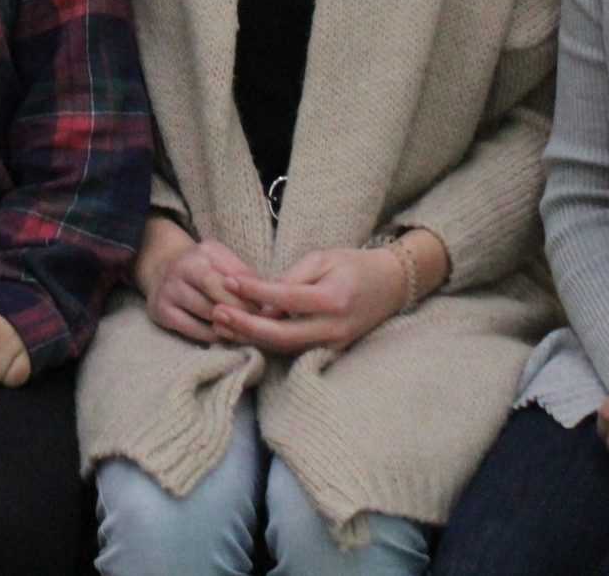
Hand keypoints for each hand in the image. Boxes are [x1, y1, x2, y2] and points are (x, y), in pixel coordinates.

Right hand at [140, 229, 270, 345]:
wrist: (162, 273)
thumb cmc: (206, 272)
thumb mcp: (225, 264)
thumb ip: (246, 278)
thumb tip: (271, 302)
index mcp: (206, 251)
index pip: (235, 273)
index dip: (253, 294)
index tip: (268, 311)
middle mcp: (184, 265)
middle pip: (215, 287)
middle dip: (240, 309)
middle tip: (258, 326)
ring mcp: (170, 288)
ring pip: (205, 310)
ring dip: (229, 326)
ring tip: (246, 335)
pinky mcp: (161, 310)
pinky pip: (191, 328)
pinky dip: (211, 336)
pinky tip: (223, 337)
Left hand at [207, 247, 406, 356]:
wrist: (391, 286)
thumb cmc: (354, 265)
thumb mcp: (323, 258)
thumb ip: (292, 278)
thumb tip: (260, 297)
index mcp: (333, 299)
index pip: (286, 299)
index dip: (255, 291)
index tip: (228, 281)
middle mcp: (333, 328)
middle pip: (281, 336)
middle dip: (245, 326)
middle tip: (216, 313)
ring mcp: (333, 344)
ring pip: (284, 348)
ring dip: (251, 337)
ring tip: (220, 323)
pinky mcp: (329, 350)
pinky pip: (292, 349)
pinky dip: (266, 343)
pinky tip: (242, 333)